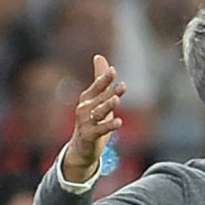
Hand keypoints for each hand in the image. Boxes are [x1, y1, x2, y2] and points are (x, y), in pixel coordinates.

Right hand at [64, 55, 126, 182]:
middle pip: (100, 98)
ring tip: (116, 100)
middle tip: (122, 85)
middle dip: (110, 92)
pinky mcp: (89, 135)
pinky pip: (100, 129)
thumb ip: (101, 80)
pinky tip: (119, 122)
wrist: (82, 147)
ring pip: (99, 112)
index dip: (105, 79)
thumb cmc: (93, 120)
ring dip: (107, 106)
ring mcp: (86, 122)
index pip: (97, 86)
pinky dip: (109, 125)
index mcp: (87, 98)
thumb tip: (99, 56)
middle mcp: (84, 109)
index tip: (114, 71)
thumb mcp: (98, 99)